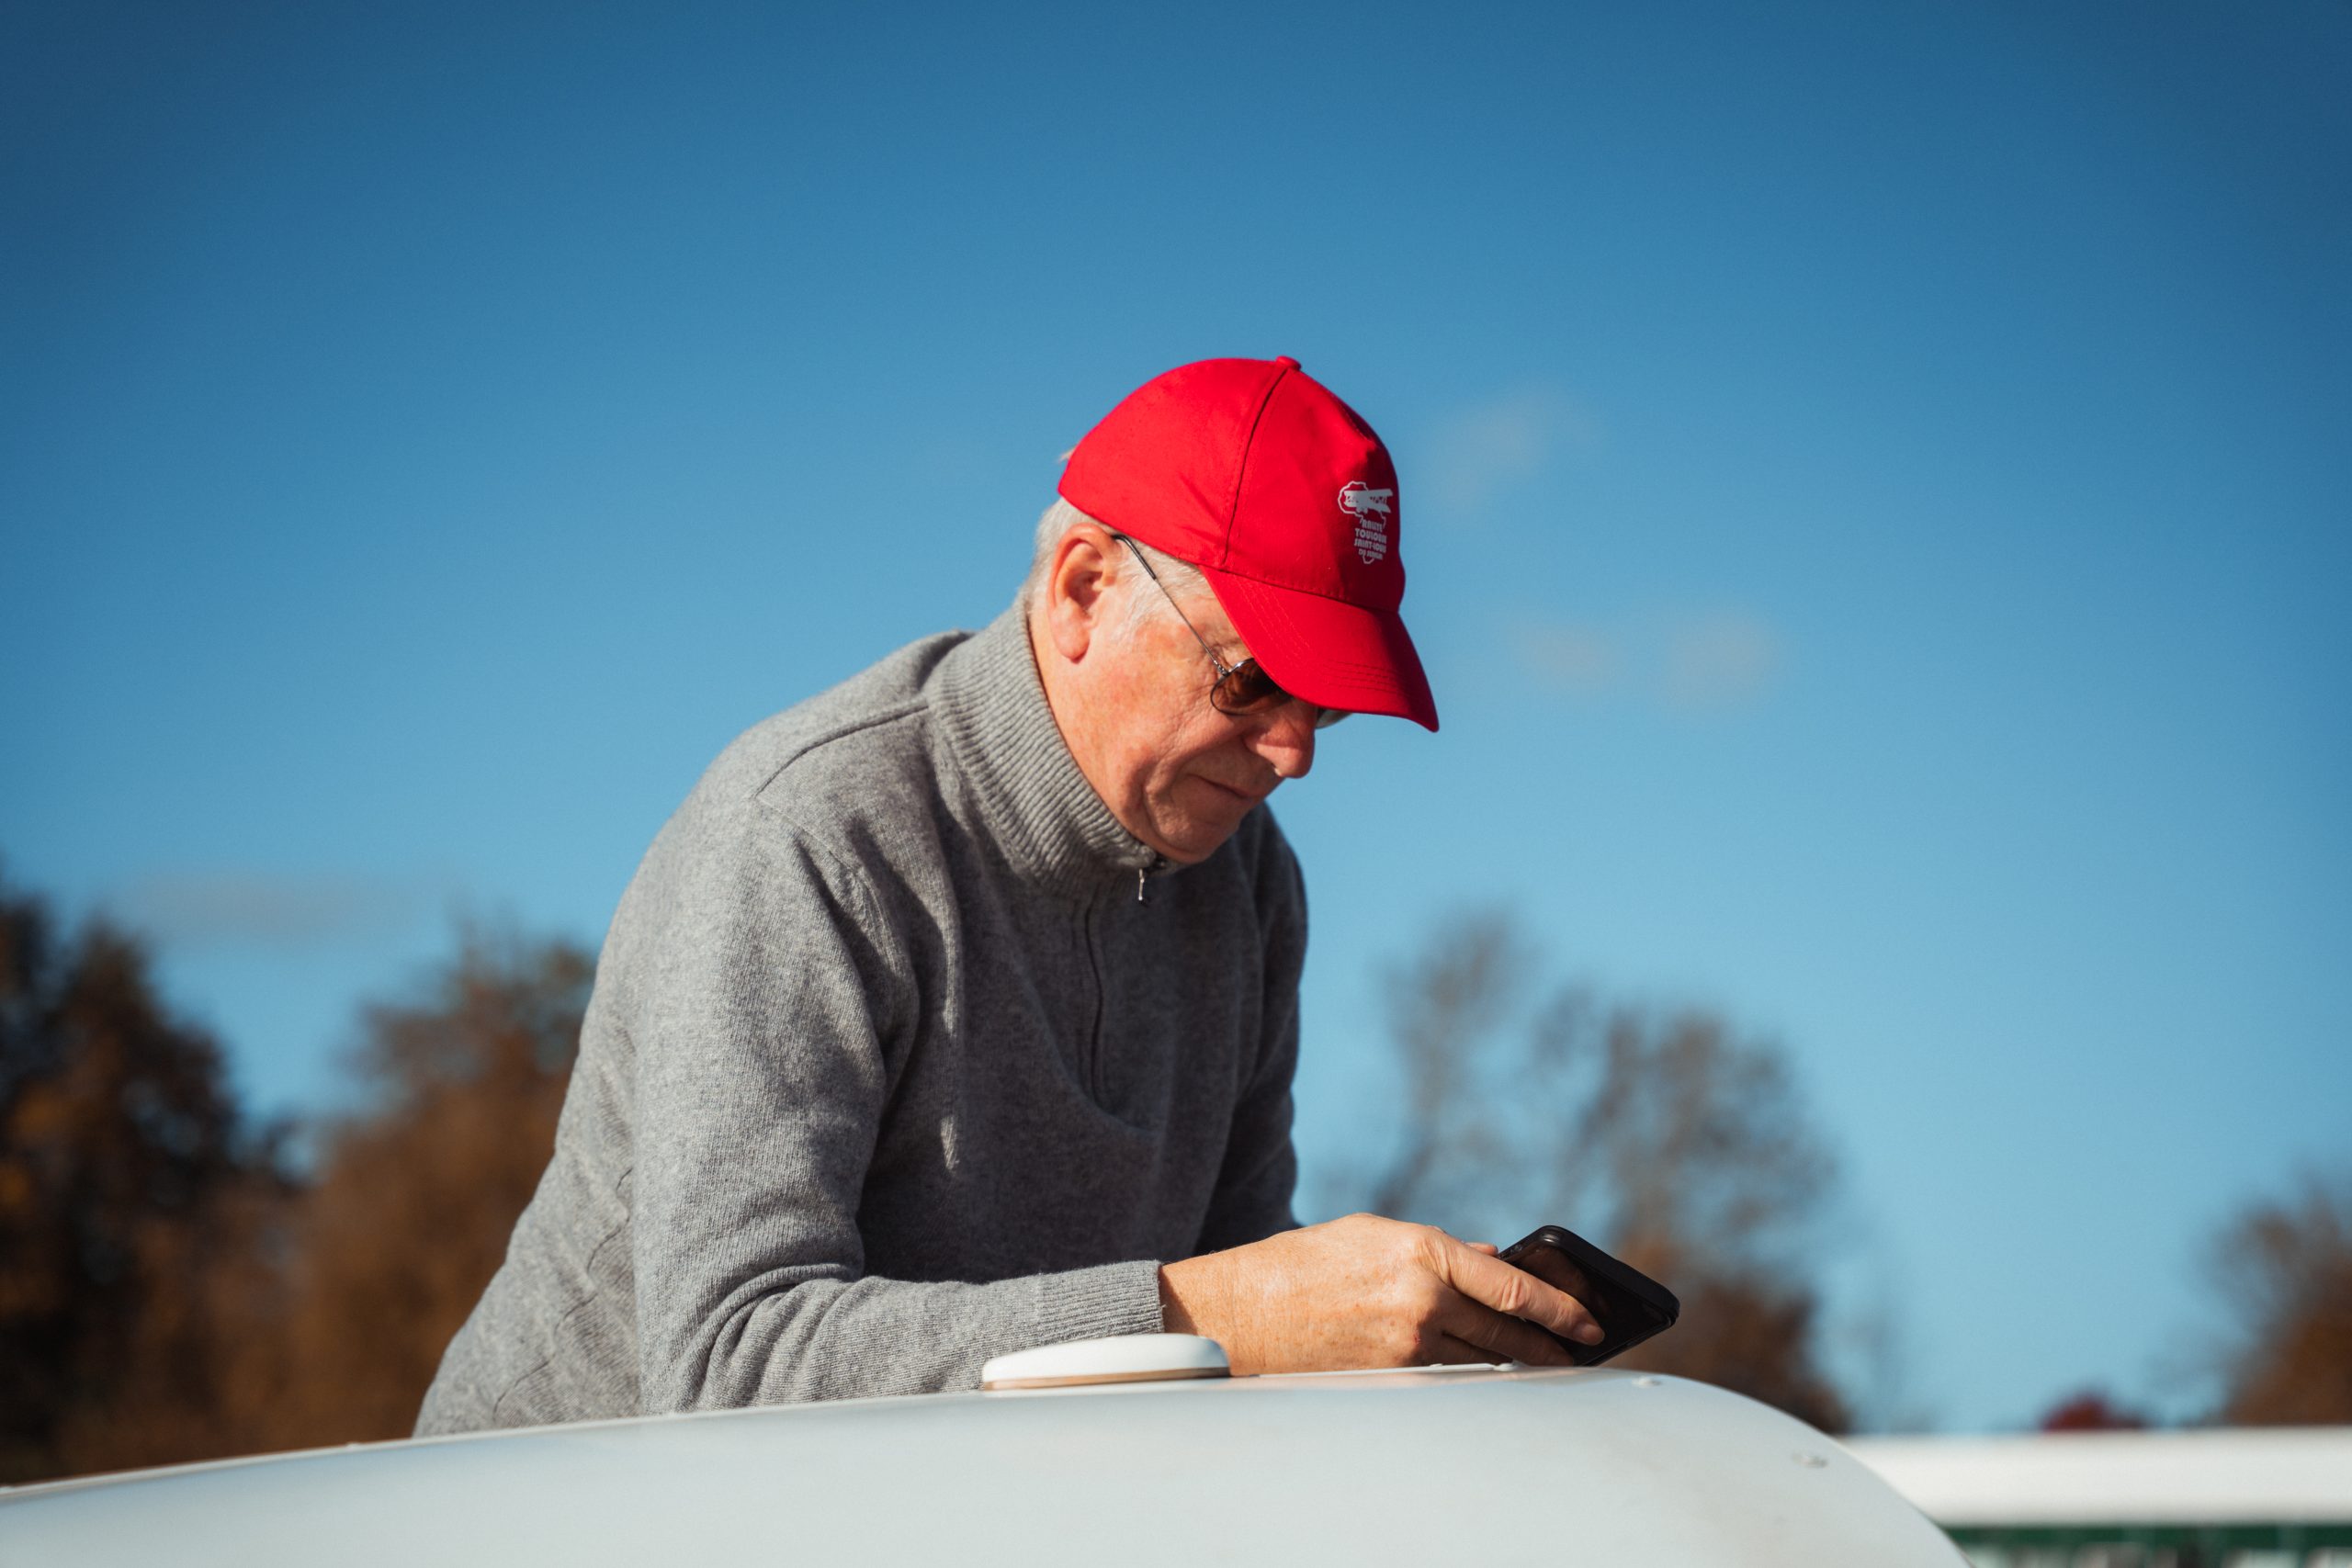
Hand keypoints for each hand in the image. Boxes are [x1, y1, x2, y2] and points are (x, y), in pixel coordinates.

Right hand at [1157, 1213, 1604, 1375]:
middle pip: (1506, 1332)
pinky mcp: (1388, 1375)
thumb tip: (1493, 1260)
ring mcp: (1405, 1343)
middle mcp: (1421, 1299)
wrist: (1243, 1309)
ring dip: (1516, 1362)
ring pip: (1480, 1358)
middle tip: (1580, 1351)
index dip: (1559, 1307)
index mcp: (1421, 1250)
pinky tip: (1490, 1371)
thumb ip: (1441, 1249)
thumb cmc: (1305, 1262)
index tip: (1589, 1320)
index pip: (1511, 1287)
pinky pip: (1445, 1373)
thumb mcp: (1374, 1235)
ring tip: (1545, 1362)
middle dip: (1549, 1344)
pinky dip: (1473, 1371)